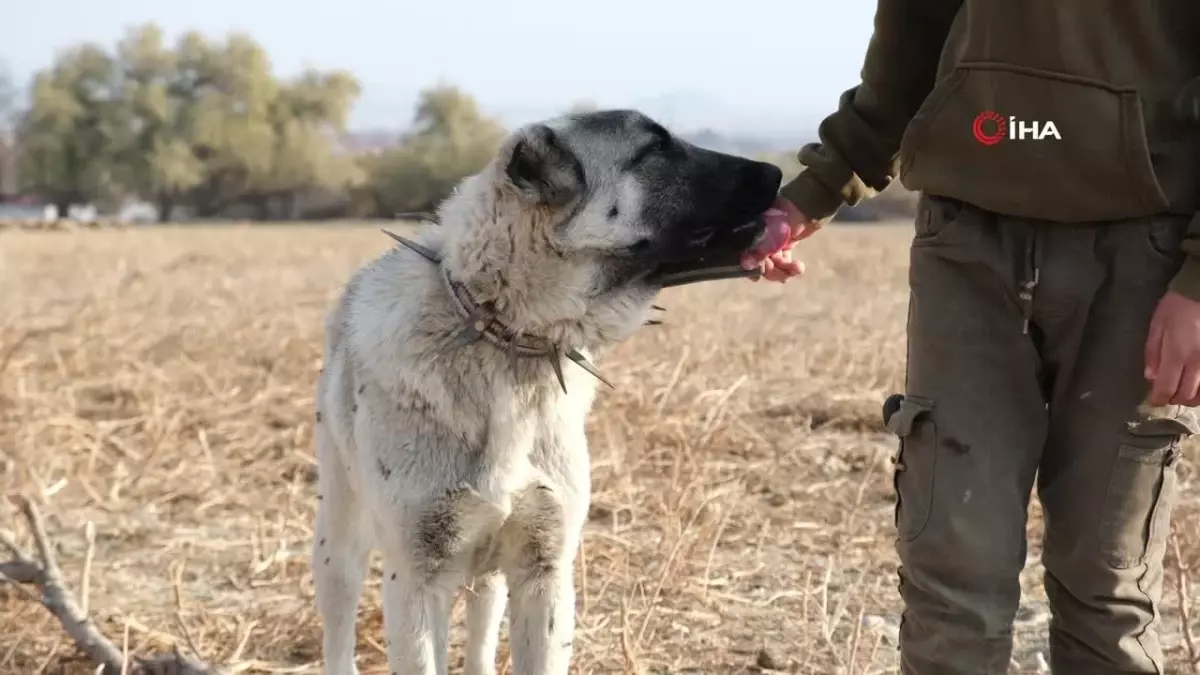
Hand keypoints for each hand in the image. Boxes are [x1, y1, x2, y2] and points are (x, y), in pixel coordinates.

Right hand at [740, 195, 818, 282]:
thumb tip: (745, 266)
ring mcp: (771, 243)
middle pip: (759, 264)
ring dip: (784, 272)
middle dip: (772, 272)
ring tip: (797, 269)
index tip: (758, 276)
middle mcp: (757, 238)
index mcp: (749, 232)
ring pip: (772, 266)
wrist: (811, 205)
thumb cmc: (787, 214)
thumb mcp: (771, 233)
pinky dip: (790, 268)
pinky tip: (798, 268)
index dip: (750, 267)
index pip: (744, 254)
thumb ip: (759, 251)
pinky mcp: (784, 246)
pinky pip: (783, 263)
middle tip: (784, 275)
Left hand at [1144, 290, 1199, 405]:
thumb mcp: (1157, 326)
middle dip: (1173, 399)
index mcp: (1177, 354)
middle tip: (1166, 395)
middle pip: (1185, 395)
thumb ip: (1153, 353)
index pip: (1166, 388)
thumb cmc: (1178, 306)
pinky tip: (1197, 387)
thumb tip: (1151, 377)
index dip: (1158, 399)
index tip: (1154, 400)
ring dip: (1191, 398)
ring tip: (1182, 393)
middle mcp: (1197, 362)